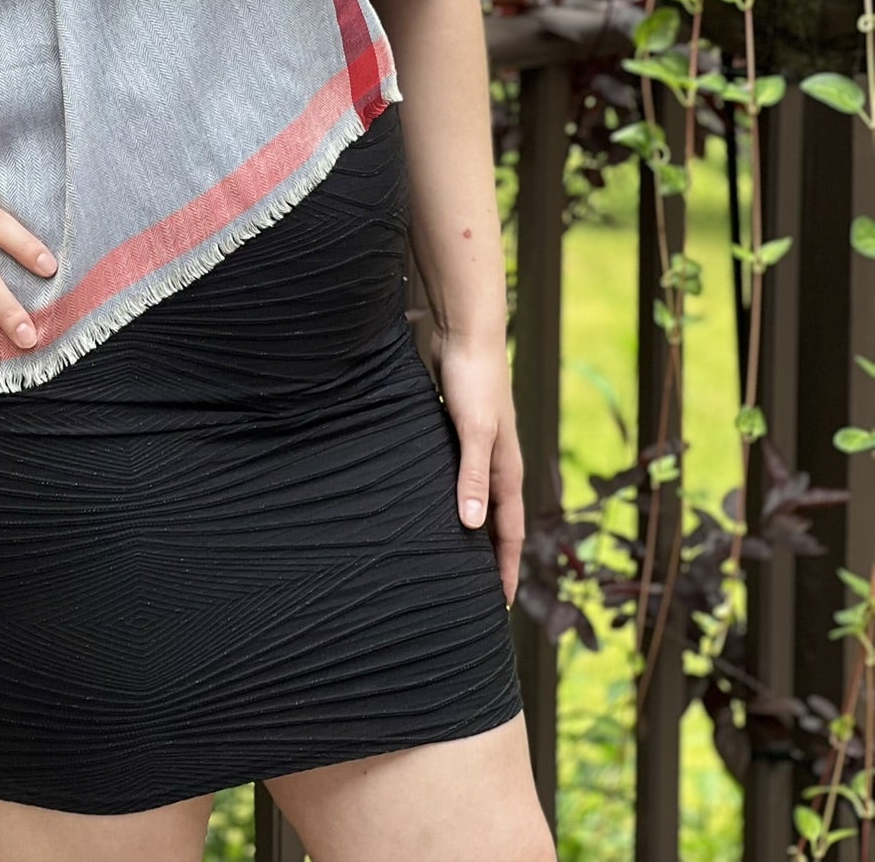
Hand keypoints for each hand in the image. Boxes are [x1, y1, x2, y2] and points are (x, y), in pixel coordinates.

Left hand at [433, 331, 523, 604]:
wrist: (465, 335)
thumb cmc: (474, 380)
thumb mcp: (475, 431)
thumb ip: (473, 476)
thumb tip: (472, 526)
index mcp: (506, 470)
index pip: (508, 532)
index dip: (505, 568)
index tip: (499, 606)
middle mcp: (496, 464)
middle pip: (496, 523)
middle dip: (491, 559)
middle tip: (477, 596)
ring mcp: (478, 450)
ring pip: (477, 502)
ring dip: (472, 530)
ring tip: (455, 560)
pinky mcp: (458, 434)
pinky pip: (459, 480)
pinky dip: (454, 501)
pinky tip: (433, 509)